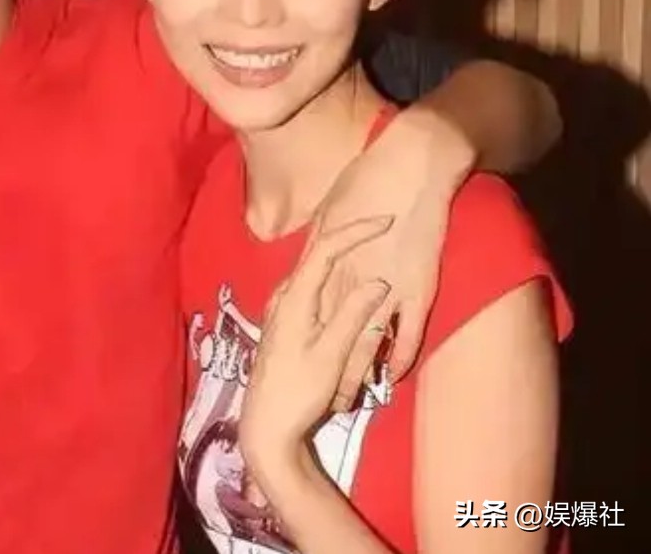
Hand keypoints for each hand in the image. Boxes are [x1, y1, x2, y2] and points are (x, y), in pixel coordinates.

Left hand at [239, 217, 391, 474]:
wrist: (265, 429)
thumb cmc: (297, 391)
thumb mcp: (330, 353)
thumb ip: (354, 314)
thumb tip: (378, 281)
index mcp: (294, 296)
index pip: (326, 248)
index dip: (356, 230)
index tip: (385, 220)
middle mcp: (285, 297)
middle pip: (322, 259)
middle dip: (353, 244)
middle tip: (381, 229)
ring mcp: (283, 311)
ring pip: (319, 279)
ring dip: (346, 269)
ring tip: (372, 257)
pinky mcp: (286, 327)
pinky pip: (315, 298)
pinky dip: (336, 293)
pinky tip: (350, 296)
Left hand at [310, 106, 471, 409]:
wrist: (411, 164)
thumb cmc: (365, 179)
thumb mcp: (326, 212)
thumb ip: (317, 243)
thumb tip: (307, 261)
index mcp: (323, 262)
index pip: (306, 316)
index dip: (300, 345)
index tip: (293, 372)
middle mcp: (349, 280)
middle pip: (331, 337)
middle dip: (325, 372)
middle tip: (319, 401)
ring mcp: (385, 286)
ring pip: (365, 343)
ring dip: (358, 373)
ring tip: (348, 400)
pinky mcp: (418, 287)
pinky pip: (407, 333)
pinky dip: (398, 357)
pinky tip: (392, 377)